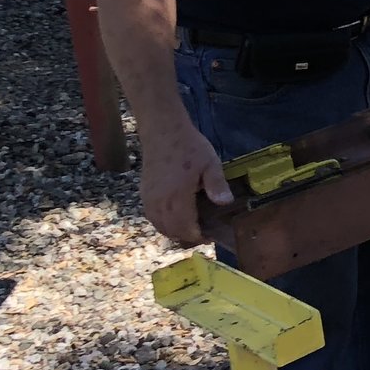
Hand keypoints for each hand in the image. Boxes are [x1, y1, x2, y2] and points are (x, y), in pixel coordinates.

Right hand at [139, 116, 230, 247]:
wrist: (163, 132)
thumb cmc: (189, 147)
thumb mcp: (210, 163)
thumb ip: (217, 184)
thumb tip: (226, 203)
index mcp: (177, 197)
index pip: (186, 228)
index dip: (198, 236)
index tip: (211, 235)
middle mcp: (160, 202)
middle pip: (172, 231)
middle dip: (188, 237)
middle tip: (204, 232)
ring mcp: (149, 199)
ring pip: (160, 226)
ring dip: (175, 232)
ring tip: (192, 227)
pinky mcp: (144, 194)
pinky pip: (152, 218)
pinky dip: (164, 223)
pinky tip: (176, 218)